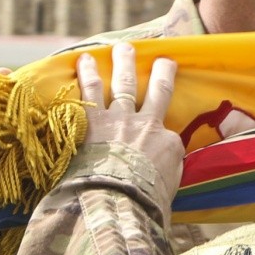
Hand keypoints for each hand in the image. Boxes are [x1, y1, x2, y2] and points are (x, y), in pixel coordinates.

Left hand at [78, 42, 184, 197]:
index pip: (171, 138)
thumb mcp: (167, 195)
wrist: (115, 203)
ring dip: (123, 62)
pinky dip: (86, 73)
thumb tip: (163, 181)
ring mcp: (119, 119)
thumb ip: (166, 180)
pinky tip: (83, 59)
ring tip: (123, 47)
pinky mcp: (92, 120)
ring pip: (123, 82)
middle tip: (163, 59)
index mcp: (169, 145)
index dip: (167, 140)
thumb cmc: (142, 207)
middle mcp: (147, 125)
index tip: (164, 143)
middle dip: (162, 73)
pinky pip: (89, 90)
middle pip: (157, 91)